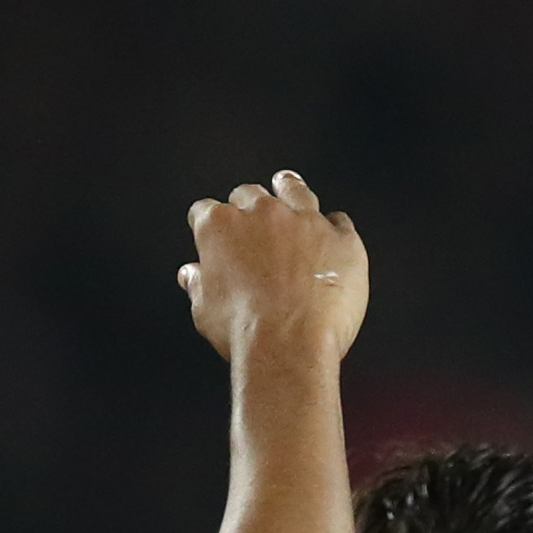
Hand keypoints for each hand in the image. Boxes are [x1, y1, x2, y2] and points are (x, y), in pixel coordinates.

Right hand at [179, 169, 368, 364]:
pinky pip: (340, 222)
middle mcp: (262, 214)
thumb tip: (192, 275)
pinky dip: (335, 228)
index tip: (210, 227)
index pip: (205, 211)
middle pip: (251, 195)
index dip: (207, 220)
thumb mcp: (205, 310)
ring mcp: (305, 221)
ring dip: (290, 190)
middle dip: (249, 204)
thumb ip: (198, 284)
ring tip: (289, 186)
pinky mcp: (340, 239)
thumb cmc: (244, 331)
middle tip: (253, 218)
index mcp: (220, 227)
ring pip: (296, 192)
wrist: (290, 346)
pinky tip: (334, 234)